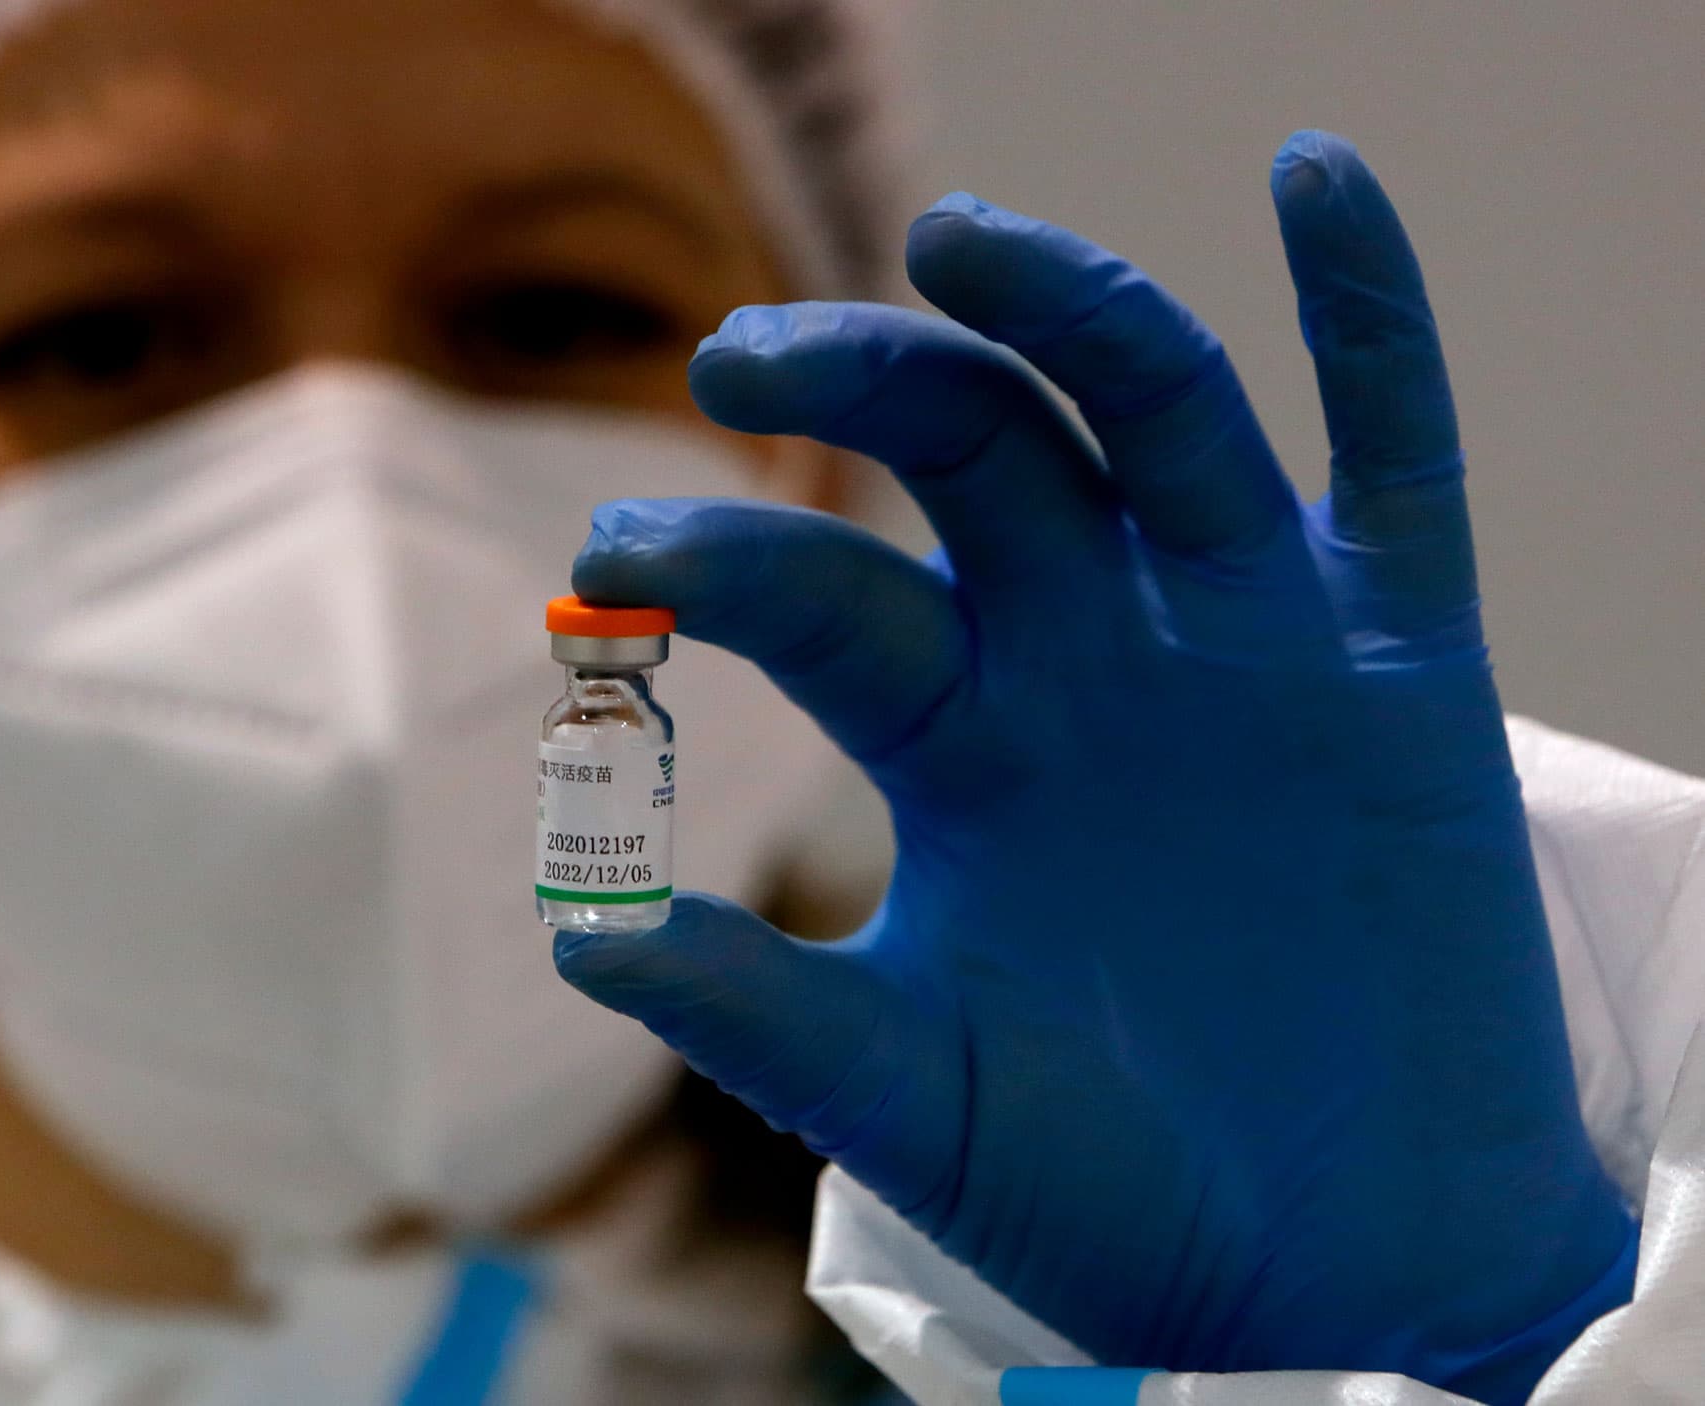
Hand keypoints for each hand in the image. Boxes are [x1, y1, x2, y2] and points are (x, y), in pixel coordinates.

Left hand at [555, 132, 1635, 1401]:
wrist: (1333, 1275)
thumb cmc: (1107, 1192)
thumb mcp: (909, 1099)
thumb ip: (759, 1012)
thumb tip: (575, 934)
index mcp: (957, 740)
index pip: (828, 597)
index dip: (724, 558)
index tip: (613, 559)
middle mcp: (1085, 657)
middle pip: (971, 445)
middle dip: (863, 378)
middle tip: (741, 356)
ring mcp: (1239, 639)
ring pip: (1152, 413)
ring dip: (1065, 307)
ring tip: (960, 240)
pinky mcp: (1396, 658)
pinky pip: (1398, 452)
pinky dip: (1370, 312)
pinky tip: (1315, 179)